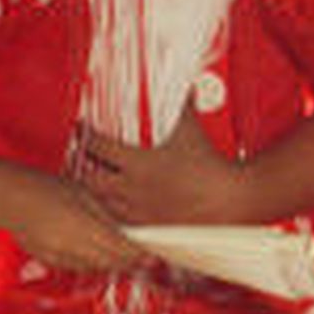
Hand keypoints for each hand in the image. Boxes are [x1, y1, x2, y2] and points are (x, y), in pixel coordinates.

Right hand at [0, 168, 146, 274]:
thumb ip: (105, 214)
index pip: (120, 248)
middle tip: (144, 259)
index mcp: (82, 226)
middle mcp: (71, 246)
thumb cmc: (43, 187)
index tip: (153, 256)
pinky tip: (96, 254)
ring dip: (111, 264)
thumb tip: (128, 227)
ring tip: (124, 257)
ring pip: (95, 268)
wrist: (4, 197)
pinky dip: (91, 263)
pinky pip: (77, 267)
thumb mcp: (82, 194)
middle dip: (129, 262)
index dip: (139, 255)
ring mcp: (57, 256)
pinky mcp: (47, 259)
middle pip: (110, 262)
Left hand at [79, 110, 247, 226]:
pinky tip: (118, 204)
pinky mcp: (148, 228)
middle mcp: (132, 189)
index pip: (96, 146)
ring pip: (100, 203)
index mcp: (138, 163)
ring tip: (97, 181)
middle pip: (89, 178)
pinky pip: (118, 222)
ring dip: (95, 191)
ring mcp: (138, 212)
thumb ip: (183, 104)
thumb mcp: (191, 129)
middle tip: (84, 158)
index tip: (83, 129)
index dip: (85, 135)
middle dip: (84, 166)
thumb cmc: (211, 166)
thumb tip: (185, 86)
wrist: (230, 198)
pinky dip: (112, 212)